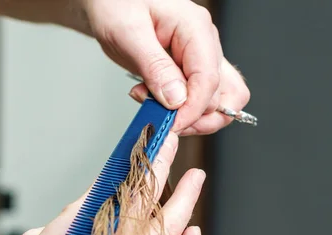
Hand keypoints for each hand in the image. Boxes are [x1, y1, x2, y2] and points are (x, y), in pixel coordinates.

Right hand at [0, 133, 204, 234]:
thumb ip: (73, 217)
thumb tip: (98, 201)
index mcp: (82, 232)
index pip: (120, 183)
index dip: (140, 157)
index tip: (150, 140)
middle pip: (149, 200)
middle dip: (165, 166)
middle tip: (173, 145)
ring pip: (170, 233)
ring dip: (185, 203)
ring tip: (193, 181)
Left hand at [77, 0, 250, 134]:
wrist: (109, 1)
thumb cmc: (117, 5)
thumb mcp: (129, 34)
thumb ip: (155, 67)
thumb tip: (177, 99)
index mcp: (195, 28)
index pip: (209, 80)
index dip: (192, 110)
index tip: (171, 125)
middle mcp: (204, 42)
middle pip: (222, 95)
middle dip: (193, 115)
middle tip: (162, 119)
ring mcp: (200, 56)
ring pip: (220, 100)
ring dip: (194, 117)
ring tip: (160, 112)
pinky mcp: (190, 69)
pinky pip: (200, 97)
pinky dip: (183, 110)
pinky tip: (158, 103)